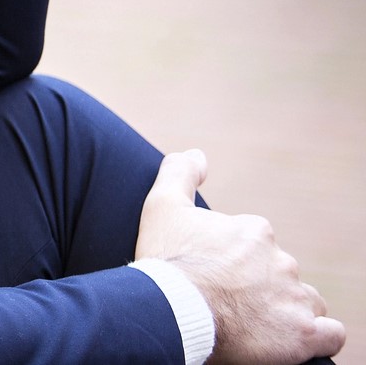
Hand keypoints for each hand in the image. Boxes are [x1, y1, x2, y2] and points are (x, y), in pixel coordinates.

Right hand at [135, 149, 344, 364]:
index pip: (258, 248)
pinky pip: (331, 334)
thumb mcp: (162, 207)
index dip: (237, 264)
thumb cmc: (165, 260)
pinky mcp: (303, 334)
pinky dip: (319, 337)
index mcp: (255, 233)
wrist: (170, 309)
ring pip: (304, 302)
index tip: (217, 278)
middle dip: (262, 288)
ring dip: (287, 312)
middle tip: (230, 305)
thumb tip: (198, 155)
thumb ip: (180, 173)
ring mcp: (295, 298)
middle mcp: (282, 261)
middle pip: (281, 276)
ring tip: (254, 326)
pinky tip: (296, 339)